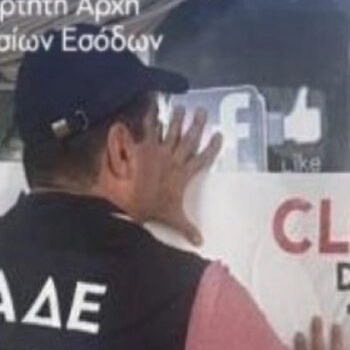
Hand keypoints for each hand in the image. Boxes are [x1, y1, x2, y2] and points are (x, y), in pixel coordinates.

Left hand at [151, 106, 221, 245]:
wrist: (130, 202)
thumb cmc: (152, 209)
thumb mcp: (172, 218)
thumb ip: (187, 229)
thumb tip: (200, 243)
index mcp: (184, 175)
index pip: (203, 159)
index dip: (212, 147)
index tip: (219, 135)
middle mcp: (175, 160)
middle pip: (190, 139)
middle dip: (196, 125)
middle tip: (202, 111)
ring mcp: (160, 152)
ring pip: (172, 132)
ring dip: (176, 119)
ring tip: (180, 107)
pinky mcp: (145, 148)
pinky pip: (148, 129)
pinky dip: (149, 117)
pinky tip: (151, 106)